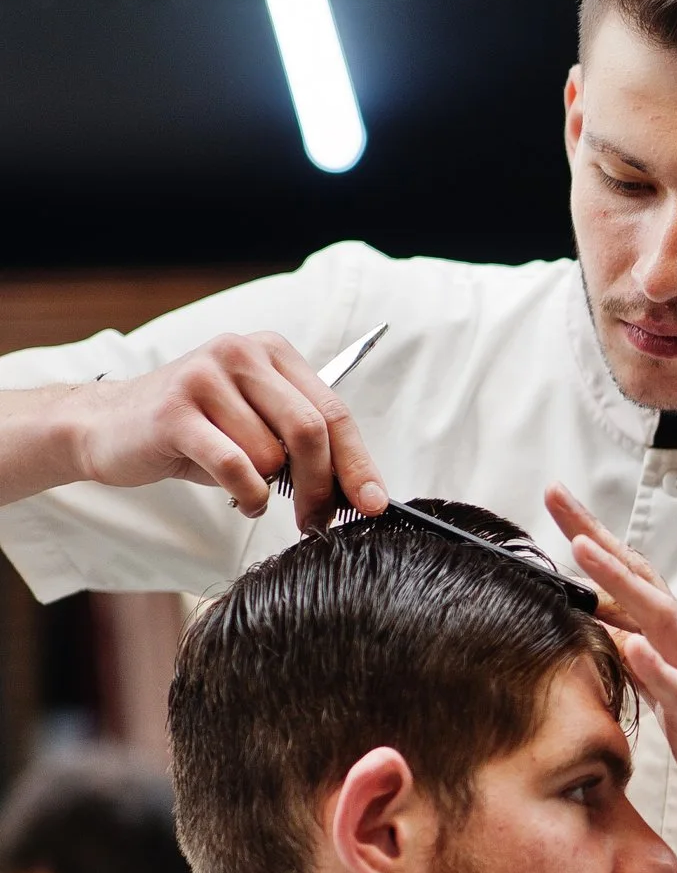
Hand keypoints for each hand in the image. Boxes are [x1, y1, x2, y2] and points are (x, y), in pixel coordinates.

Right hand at [72, 332, 386, 531]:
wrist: (106, 426)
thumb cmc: (195, 432)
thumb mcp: (257, 427)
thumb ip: (305, 445)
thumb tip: (362, 491)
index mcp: (271, 352)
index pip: (334, 412)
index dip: (359, 463)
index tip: (373, 504)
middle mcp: (241, 354)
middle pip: (311, 431)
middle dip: (323, 486)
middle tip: (319, 521)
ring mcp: (205, 378)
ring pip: (271, 454)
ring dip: (269, 490)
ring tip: (250, 491)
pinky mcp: (175, 412)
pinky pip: (237, 467)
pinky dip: (249, 496)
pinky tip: (243, 499)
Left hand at [545, 482, 676, 872]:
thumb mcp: (676, 695)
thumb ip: (643, 659)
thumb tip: (604, 628)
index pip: (635, 578)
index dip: (594, 539)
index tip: (556, 498)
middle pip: (642, 581)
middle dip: (596, 538)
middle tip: (555, 495)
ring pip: (661, 620)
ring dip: (621, 583)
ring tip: (581, 551)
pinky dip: (657, 667)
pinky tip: (634, 647)